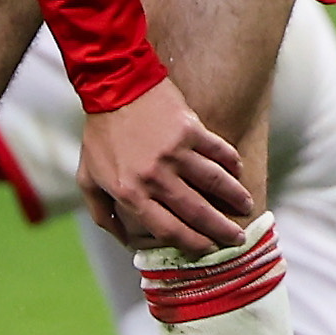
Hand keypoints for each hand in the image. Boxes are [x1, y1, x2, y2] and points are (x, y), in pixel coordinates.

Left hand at [78, 81, 257, 253]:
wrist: (112, 85)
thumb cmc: (100, 135)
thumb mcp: (88, 179)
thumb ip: (103, 214)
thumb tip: (125, 242)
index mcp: (130, 193)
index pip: (168, 229)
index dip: (192, 243)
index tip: (207, 249)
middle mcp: (155, 177)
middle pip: (197, 212)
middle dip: (220, 230)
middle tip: (237, 238)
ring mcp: (175, 153)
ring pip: (215, 183)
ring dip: (235, 197)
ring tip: (247, 206)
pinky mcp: (190, 129)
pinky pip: (218, 151)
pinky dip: (232, 163)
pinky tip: (238, 170)